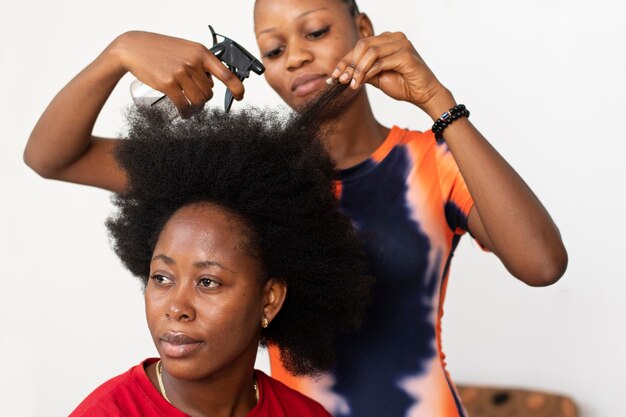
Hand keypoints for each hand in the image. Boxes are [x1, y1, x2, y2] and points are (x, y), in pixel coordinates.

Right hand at [109, 31, 244, 113]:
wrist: (134, 48)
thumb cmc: (161, 50)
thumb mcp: (186, 49)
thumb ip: (200, 63)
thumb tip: (212, 84)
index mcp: (201, 52)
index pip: (226, 73)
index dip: (236, 87)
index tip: (240, 96)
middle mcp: (193, 62)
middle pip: (209, 93)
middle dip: (203, 99)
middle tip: (194, 99)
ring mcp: (180, 72)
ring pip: (198, 101)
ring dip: (196, 108)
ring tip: (190, 107)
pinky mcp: (168, 83)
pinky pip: (184, 105)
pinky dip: (186, 113)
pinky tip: (184, 114)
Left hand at [330, 32, 451, 117]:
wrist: (424, 94)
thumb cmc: (404, 85)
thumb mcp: (378, 77)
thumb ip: (363, 71)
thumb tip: (343, 73)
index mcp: (388, 39)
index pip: (361, 45)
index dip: (345, 60)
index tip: (333, 75)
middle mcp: (395, 37)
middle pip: (363, 45)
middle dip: (349, 63)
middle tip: (340, 79)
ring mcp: (401, 44)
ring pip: (370, 52)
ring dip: (357, 69)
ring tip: (350, 84)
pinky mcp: (405, 55)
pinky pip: (379, 62)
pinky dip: (367, 73)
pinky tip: (359, 83)